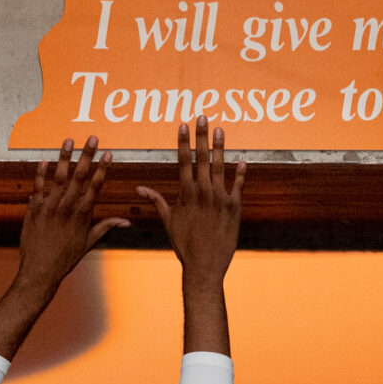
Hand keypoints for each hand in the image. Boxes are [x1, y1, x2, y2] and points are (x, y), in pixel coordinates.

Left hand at [18, 137, 129, 289]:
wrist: (40, 271)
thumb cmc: (65, 258)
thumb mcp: (88, 243)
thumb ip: (105, 227)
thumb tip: (125, 222)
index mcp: (82, 216)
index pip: (95, 187)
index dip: (102, 169)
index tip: (108, 154)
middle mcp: (67, 209)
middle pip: (79, 177)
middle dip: (87, 155)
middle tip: (93, 137)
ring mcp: (49, 208)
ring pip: (58, 177)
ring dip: (65, 157)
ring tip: (69, 140)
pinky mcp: (34, 209)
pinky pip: (38, 187)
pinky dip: (41, 173)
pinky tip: (45, 160)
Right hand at [137, 118, 245, 281]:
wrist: (204, 266)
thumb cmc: (184, 245)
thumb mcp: (168, 221)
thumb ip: (156, 200)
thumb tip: (140, 188)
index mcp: (186, 194)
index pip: (184, 161)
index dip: (184, 142)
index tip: (184, 125)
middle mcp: (202, 193)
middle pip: (201, 158)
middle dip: (202, 136)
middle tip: (203, 116)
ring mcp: (219, 199)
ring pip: (220, 167)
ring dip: (220, 147)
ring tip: (221, 129)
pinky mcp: (234, 208)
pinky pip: (238, 186)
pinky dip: (240, 173)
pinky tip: (242, 160)